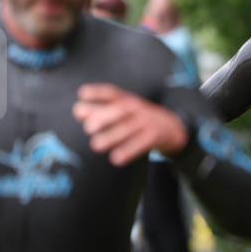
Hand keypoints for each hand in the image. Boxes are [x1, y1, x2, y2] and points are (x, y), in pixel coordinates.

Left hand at [72, 83, 187, 166]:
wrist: (172, 128)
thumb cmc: (139, 119)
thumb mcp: (124, 110)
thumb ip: (101, 110)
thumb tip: (77, 111)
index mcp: (127, 99)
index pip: (112, 93)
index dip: (98, 92)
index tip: (82, 94)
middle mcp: (137, 108)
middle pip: (120, 109)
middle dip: (104, 116)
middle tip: (88, 128)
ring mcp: (147, 121)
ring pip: (129, 128)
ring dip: (112, 137)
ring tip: (95, 145)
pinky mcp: (155, 136)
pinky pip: (142, 143)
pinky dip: (129, 151)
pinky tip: (116, 159)